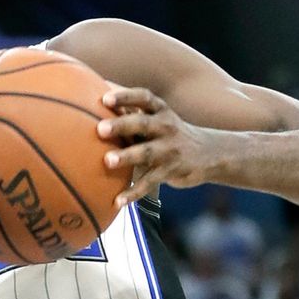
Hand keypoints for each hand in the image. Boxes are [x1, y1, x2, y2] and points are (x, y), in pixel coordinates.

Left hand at [98, 87, 220, 206]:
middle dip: (121, 125)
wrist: (209, 154)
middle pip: (142, 124)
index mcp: (160, 111)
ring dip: (126, 157)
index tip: (105, 98)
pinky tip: (117, 202)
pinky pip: (149, 182)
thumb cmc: (168, 134)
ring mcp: (169, 150)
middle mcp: (166, 127)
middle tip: (100, 129)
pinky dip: (133, 193)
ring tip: (107, 161)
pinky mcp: (171, 171)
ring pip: (146, 153)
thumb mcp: (157, 119)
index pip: (143, 98)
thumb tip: (88, 106)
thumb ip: (131, 115)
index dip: (125, 96)